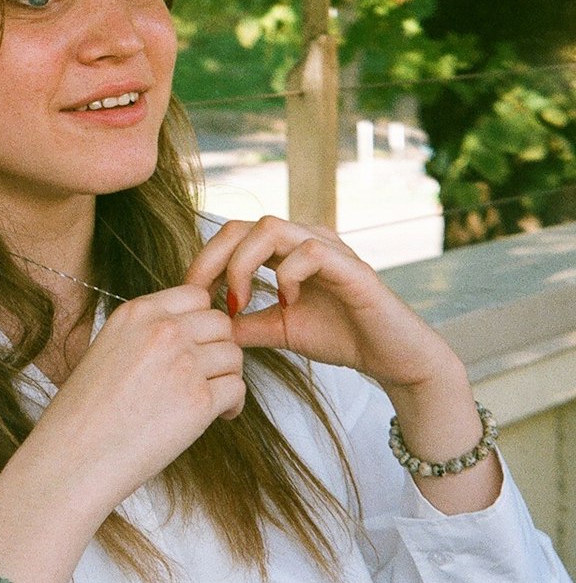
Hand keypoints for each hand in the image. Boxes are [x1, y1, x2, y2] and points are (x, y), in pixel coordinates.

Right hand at [33, 285, 244, 520]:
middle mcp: (164, 330)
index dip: (202, 320)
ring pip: (234, 355)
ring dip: (226, 376)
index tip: (199, 342)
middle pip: (221, 323)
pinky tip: (217, 416)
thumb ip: (147, 333)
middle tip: (208, 372)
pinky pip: (237, 389)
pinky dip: (232, 405)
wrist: (74, 455)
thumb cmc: (85, 411)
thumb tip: (188, 334)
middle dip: (219, 347)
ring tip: (209, 397)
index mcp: (138, 312)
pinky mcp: (199, 400)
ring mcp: (184, 363)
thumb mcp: (108, 347)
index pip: (196, 295)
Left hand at [185, 216, 460, 396]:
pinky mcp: (351, 267)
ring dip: (244, 265)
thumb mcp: (280, 331)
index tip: (189, 297)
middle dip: (213, 258)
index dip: (204, 261)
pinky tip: (287, 303)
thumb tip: (204, 325)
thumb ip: (246, 323)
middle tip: (202, 297)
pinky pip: (309, 251)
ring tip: (240, 302)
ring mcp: (329, 248)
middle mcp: (305, 239)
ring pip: (271, 228)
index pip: (233, 235)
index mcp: (286, 250)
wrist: (392, 358)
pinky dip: (288, 275)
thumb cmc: (341, 337)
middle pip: (244, 224)